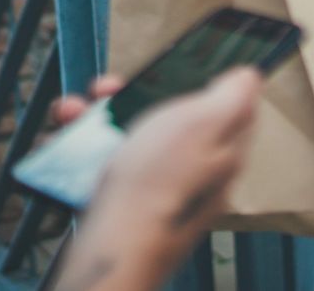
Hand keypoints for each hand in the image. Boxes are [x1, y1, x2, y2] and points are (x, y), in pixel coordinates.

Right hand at [62, 68, 262, 288]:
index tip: (166, 67)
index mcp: (222, 150)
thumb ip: (232, 97)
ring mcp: (157, 191)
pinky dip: (80, 151)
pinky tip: (62, 145)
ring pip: (129, 140)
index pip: (222, 107)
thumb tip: (251, 76)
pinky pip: (104, 167)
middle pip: (168, 120)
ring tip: (70, 113)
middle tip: (104, 90)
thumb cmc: (157, 183)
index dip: (194, 79)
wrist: (113, 246)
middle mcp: (193, 172)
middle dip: (130, 97)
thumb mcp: (204, 122)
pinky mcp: (124, 207)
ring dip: (96, 119)